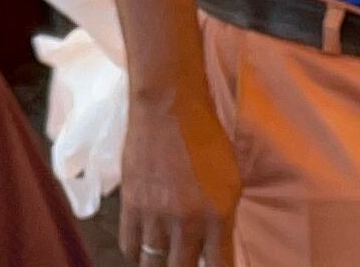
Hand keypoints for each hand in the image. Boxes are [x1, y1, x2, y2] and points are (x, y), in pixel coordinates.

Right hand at [119, 89, 240, 266]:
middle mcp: (187, 222)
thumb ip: (222, 218)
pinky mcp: (130, 205)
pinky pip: (130, 247)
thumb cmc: (205, 138)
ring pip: (153, 264)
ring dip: (160, 262)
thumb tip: (214, 247)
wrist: (168, 107)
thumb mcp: (230, 180)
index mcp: (217, 215)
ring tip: (165, 255)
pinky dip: (137, 252)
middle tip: (185, 259)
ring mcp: (156, 215)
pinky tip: (145, 245)